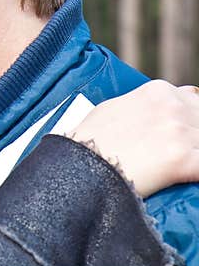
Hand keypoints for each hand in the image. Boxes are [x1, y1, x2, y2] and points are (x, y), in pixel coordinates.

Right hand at [69, 80, 198, 197]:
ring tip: (180, 164)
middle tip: (178, 149)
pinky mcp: (182, 160)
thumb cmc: (89, 140)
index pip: (195, 101)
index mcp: (158, 91)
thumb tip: (158, 109)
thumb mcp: (114, 108)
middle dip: (194, 137)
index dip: (191, 121)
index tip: (183, 135)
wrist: (77, 166)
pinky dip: (196, 172)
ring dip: (195, 152)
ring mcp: (180, 132)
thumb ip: (143, 104)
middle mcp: (173, 107)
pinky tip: (187, 174)